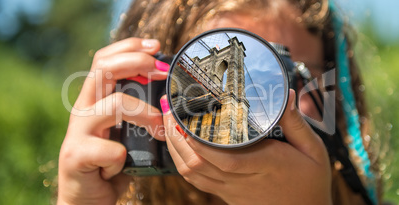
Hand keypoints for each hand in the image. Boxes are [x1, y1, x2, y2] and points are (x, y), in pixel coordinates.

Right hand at [58, 38, 168, 203]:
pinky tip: (121, 168)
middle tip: (162, 71)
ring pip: (115, 104)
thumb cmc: (111, 162)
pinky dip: (123, 158)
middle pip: (104, 68)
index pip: (105, 59)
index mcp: (95, 100)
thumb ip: (137, 114)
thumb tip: (171, 98)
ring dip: (146, 115)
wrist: (85, 198)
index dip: (130, 47)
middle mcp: (83, 109)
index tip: (157, 46)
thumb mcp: (125, 133)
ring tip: (160, 131)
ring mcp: (78, 131)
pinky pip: (111, 149)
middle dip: (137, 62)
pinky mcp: (76, 156)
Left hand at [161, 89, 331, 204]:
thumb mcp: (313, 149)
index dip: (197, 138)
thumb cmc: (310, 181)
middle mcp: (241, 179)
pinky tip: (179, 145)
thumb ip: (296, 122)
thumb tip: (287, 94)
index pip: (222, 155)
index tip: (183, 114)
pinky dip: (183, 162)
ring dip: (175, 147)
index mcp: (263, 164)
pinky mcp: (226, 194)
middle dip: (177, 135)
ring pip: (192, 173)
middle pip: (197, 163)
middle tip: (169, 108)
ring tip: (169, 122)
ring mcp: (231, 190)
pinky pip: (197, 180)